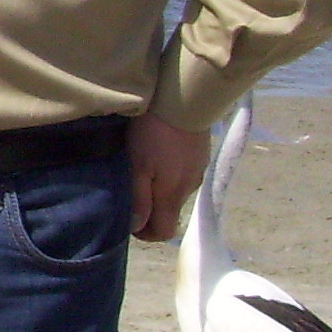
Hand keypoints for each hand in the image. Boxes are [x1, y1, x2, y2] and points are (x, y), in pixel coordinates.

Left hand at [128, 110, 209, 242]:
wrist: (185, 98)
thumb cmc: (154, 134)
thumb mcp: (139, 165)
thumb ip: (139, 199)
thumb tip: (136, 227)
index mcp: (173, 195)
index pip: (164, 232)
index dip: (145, 233)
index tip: (130, 220)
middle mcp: (190, 188)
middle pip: (170, 213)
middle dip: (151, 211)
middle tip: (131, 192)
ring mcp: (198, 170)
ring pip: (177, 193)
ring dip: (160, 190)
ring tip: (143, 170)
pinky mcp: (201, 155)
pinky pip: (184, 175)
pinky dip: (171, 175)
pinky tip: (160, 156)